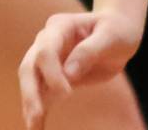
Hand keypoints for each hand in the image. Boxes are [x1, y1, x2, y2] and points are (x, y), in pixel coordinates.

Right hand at [20, 9, 140, 128]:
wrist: (118, 32)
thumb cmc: (116, 30)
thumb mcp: (111, 36)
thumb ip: (90, 51)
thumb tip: (69, 74)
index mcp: (60, 27)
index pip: (46, 51)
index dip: (52, 74)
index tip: (67, 94)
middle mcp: (47, 42)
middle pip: (29, 67)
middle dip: (30, 93)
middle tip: (36, 115)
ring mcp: (47, 61)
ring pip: (31, 84)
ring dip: (30, 107)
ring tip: (34, 129)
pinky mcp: (52, 78)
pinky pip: (41, 96)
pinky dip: (38, 113)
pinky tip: (37, 129)